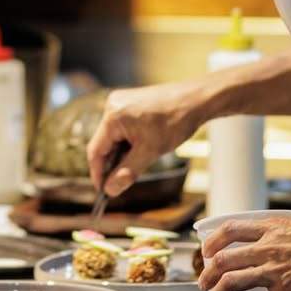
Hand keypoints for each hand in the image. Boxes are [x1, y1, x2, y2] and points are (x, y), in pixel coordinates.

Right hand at [86, 82, 203, 197]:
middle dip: (112, 164)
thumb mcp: (150, 151)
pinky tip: (141, 148)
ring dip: (121, 153)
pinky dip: (127, 142)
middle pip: (103, 143)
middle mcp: (112, 106)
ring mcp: (120, 103)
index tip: (103, 191)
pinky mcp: (129, 103)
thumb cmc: (175, 121)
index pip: (95, 150)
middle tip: (121, 182)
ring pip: (113, 137)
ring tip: (139, 161)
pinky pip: (120, 128)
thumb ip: (127, 172)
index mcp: (112, 116)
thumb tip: (110, 190)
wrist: (195, 100)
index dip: (97, 173)